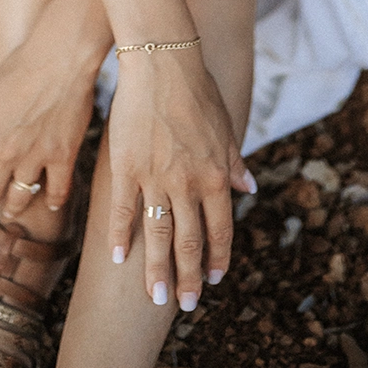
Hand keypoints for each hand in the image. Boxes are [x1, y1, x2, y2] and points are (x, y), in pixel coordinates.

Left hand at [0, 33, 96, 220]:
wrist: (59, 57)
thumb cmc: (22, 65)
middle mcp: (2, 153)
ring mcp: (33, 158)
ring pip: (19, 199)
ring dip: (13, 208)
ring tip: (11, 211)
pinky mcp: (62, 157)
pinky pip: (57, 191)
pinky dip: (53, 201)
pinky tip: (51, 203)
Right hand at [107, 48, 250, 309]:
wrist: (163, 62)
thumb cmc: (197, 89)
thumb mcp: (226, 127)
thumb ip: (235, 163)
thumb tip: (250, 190)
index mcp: (216, 176)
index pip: (220, 230)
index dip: (217, 258)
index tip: (214, 280)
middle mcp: (188, 183)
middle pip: (190, 241)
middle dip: (189, 277)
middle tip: (185, 305)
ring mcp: (156, 178)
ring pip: (158, 235)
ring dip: (157, 269)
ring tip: (156, 296)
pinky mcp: (126, 167)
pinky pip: (124, 210)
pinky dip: (121, 237)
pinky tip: (117, 258)